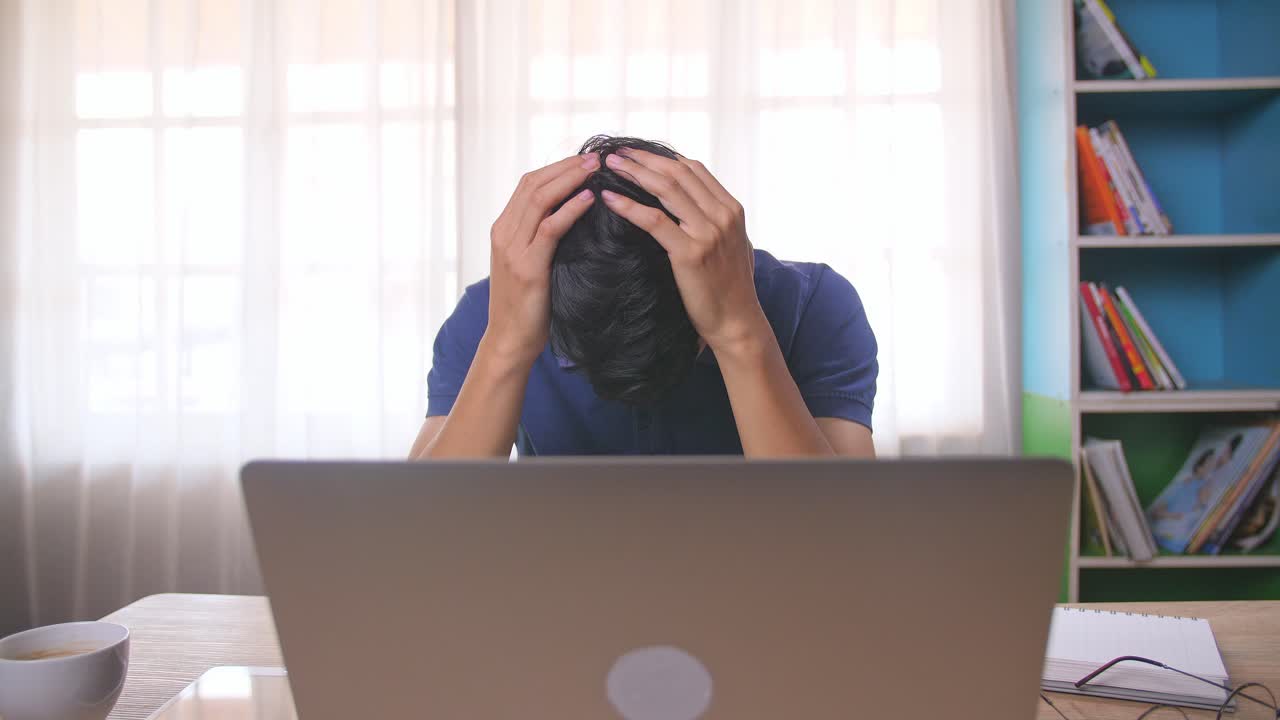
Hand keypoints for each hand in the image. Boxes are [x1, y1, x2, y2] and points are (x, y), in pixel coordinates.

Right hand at [484, 153, 599, 363]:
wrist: (510, 339)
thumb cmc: (527, 304)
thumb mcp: (530, 262)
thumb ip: (541, 237)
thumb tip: (572, 213)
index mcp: (503, 228)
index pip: (529, 184)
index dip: (557, 167)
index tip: (584, 160)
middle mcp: (504, 233)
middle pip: (534, 184)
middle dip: (566, 167)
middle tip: (596, 157)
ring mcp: (513, 249)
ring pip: (540, 199)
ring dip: (570, 180)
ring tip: (595, 170)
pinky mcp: (528, 267)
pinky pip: (550, 228)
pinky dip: (570, 209)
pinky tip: (589, 199)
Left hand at [600, 149, 767, 357]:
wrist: (737, 322)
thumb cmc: (731, 288)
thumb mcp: (734, 245)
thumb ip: (718, 221)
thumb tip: (698, 206)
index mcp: (732, 209)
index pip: (694, 170)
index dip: (662, 157)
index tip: (637, 154)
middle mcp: (722, 215)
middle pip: (677, 172)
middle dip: (643, 159)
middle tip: (615, 153)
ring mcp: (707, 233)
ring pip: (665, 188)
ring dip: (633, 173)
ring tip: (608, 166)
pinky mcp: (690, 253)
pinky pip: (654, 220)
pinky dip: (628, 205)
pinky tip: (609, 198)